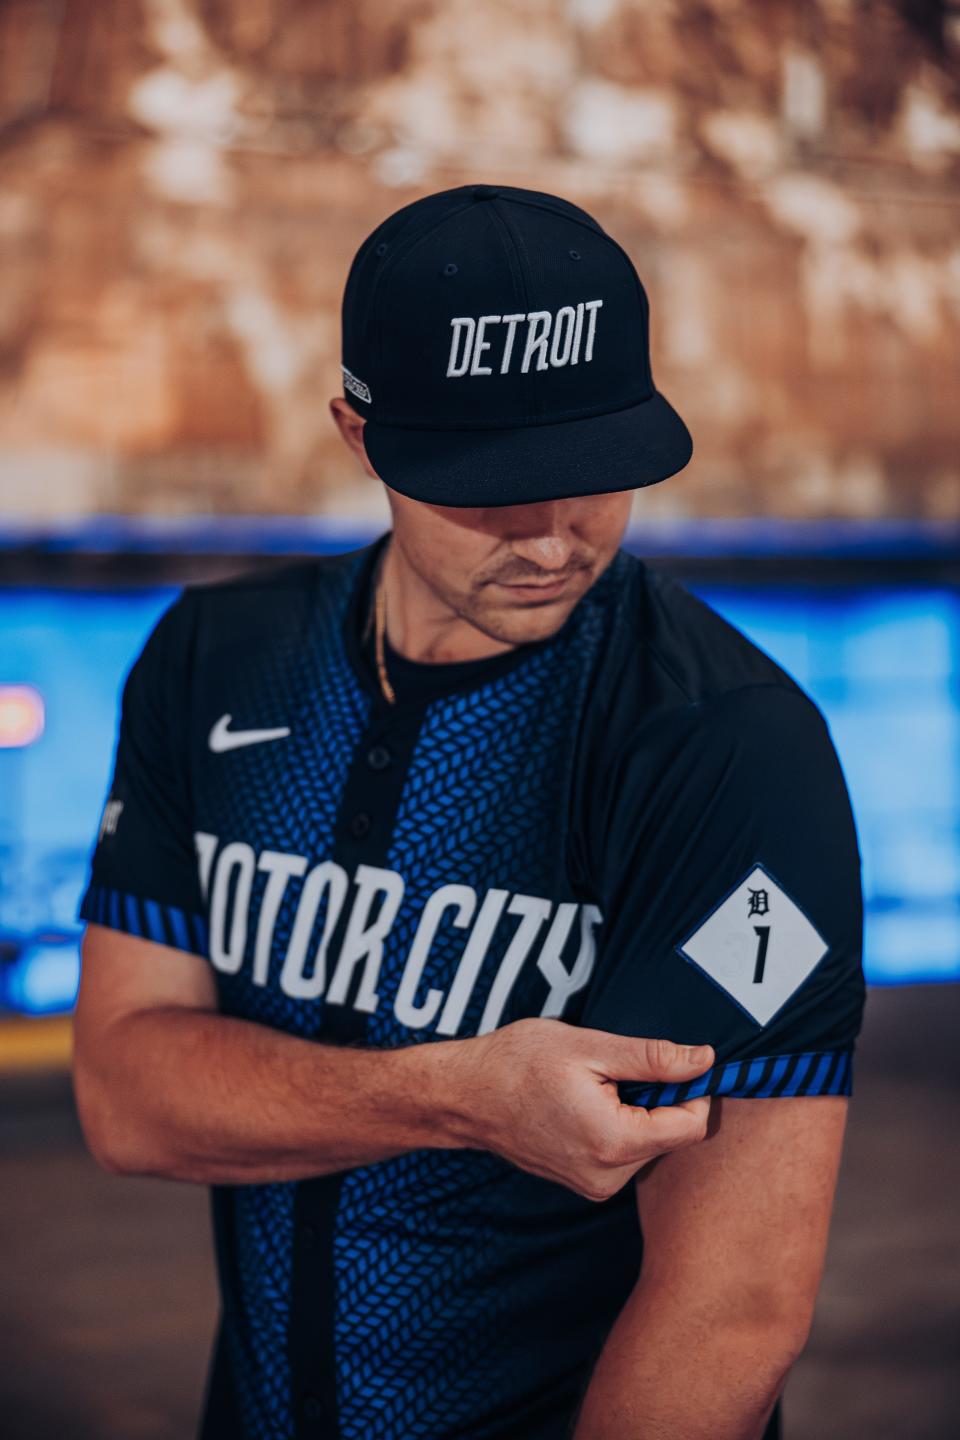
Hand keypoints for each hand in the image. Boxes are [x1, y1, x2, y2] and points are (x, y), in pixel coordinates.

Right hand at [451, 1018, 712, 1200]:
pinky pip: (624, 1155)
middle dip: (658, 1100)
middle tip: (616, 1071)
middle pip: (671, 1137)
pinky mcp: (584, 1184)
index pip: (691, 1126)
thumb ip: (652, 1058)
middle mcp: (608, 1176)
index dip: (693, 1089)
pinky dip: (619, 1126)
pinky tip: (584, 1104)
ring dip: (636, 1113)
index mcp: (614, 1142)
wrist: (466, 1095)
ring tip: (593, 1087)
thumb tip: (704, 1060)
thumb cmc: (518, 1063)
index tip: (672, 1062)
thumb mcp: (589, 1047)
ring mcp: (594, 1185)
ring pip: (649, 1146)